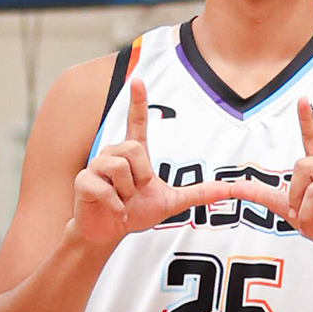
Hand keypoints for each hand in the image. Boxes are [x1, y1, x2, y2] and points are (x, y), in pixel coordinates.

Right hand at [70, 79, 248, 253]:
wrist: (107, 232)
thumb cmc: (134, 212)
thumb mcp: (170, 202)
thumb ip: (198, 194)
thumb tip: (229, 188)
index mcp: (133, 153)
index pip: (136, 121)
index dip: (137, 101)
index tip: (138, 79)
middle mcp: (113, 153)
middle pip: (134, 148)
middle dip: (141, 176)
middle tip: (134, 193)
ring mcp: (96, 165)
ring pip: (120, 167)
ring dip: (127, 192)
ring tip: (121, 200)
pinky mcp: (83, 181)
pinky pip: (106, 188)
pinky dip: (116, 205)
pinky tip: (113, 210)